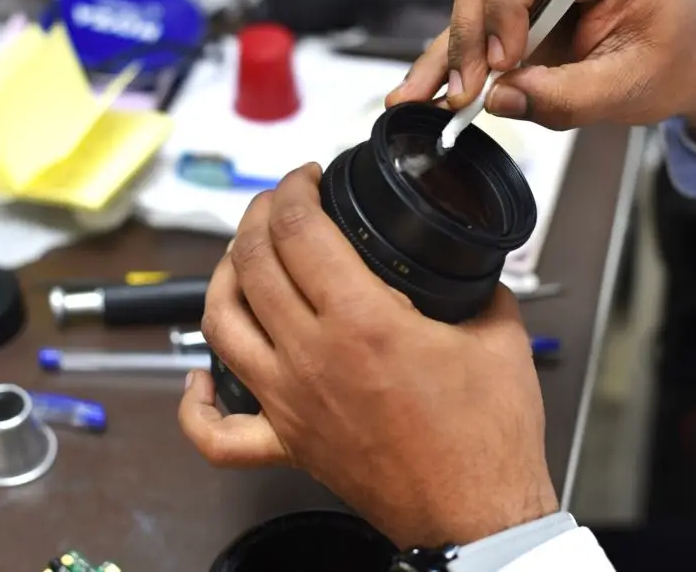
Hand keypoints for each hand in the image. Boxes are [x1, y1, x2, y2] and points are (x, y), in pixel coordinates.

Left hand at [179, 164, 557, 548]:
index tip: (307, 179)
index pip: (300, 231)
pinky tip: (200, 377)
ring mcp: (290, 402)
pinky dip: (196, 403)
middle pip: (252, 263)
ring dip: (221, 278)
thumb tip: (467, 265)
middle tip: (278, 203)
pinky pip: (216, 433)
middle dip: (258, 215)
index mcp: (363, 323)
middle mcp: (313, 357)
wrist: (475, 515)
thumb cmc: (487, 438)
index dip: (295, 189)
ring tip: (240, 258)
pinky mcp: (288, 443)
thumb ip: (478, 287)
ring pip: (219, 326)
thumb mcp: (499, 338)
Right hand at [387, 0, 695, 144]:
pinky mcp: (515, 9)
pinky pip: (471, 28)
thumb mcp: (631, 84)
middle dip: (470, 33)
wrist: (687, 62)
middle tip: (466, 90)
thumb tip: (502, 99)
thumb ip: (568, 95)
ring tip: (425, 97)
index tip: (503, 59)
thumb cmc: (674, 56)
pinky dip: (447, 61)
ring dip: (447, 50)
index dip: (504, 4)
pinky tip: (423, 91)